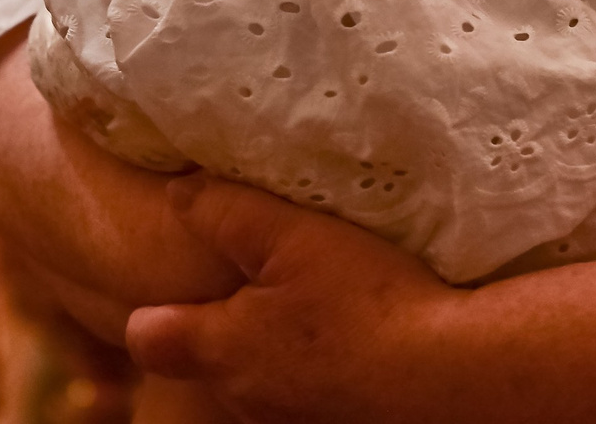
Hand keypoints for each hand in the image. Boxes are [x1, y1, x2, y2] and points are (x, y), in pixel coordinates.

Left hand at [124, 175, 462, 420]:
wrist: (448, 375)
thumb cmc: (365, 302)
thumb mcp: (292, 235)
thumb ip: (226, 212)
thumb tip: (178, 193)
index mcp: (220, 348)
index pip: (148, 336)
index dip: (157, 303)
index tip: (182, 275)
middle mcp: (242, 396)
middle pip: (210, 355)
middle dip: (228, 318)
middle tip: (269, 270)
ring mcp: (288, 419)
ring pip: (261, 376)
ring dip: (278, 344)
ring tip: (322, 300)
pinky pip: (307, 392)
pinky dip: (320, 365)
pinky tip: (357, 335)